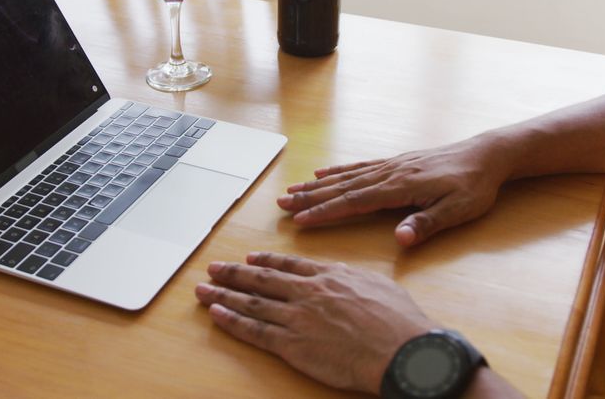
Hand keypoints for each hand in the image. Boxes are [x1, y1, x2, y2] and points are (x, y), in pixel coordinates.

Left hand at [196, 252, 440, 393]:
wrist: (401, 348)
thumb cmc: (397, 321)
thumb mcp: (375, 284)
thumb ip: (351, 278)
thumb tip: (341, 275)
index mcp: (328, 276)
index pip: (289, 264)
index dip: (266, 260)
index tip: (250, 257)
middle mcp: (308, 292)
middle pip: (263, 278)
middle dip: (235, 272)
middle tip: (214, 267)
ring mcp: (297, 317)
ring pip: (252, 302)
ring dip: (224, 293)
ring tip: (203, 287)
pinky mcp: (292, 345)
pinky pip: (254, 330)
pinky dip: (232, 321)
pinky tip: (215, 313)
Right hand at [277, 134, 512, 245]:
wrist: (488, 155)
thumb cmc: (475, 187)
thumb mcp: (458, 211)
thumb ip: (427, 224)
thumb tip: (400, 239)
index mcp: (401, 188)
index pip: (355, 202)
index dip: (326, 212)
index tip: (300, 220)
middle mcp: (390, 173)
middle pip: (342, 187)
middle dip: (310, 197)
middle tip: (280, 205)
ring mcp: (392, 165)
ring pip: (346, 176)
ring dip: (317, 184)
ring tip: (292, 189)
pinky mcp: (397, 162)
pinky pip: (360, 166)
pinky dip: (338, 170)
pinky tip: (324, 172)